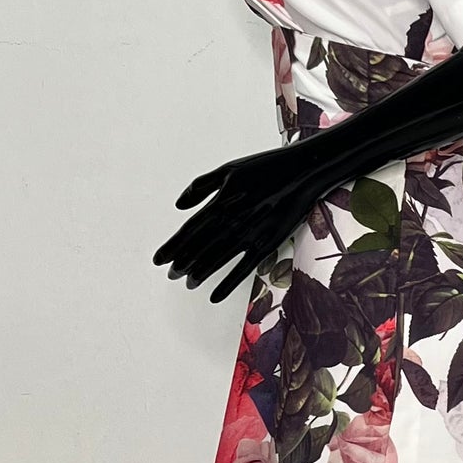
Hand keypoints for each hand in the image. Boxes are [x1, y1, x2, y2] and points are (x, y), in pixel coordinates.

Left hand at [153, 145, 316, 302]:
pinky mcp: (268, 243)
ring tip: (188, 284)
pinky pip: (243, 269)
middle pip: (200, 248)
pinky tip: (215, 295)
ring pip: (218, 260)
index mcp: (221, 201)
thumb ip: (200, 186)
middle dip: (182, 263)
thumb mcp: (228, 169)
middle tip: (170, 275)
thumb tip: (178, 206)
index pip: (188, 230)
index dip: (171, 247)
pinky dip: (228, 283)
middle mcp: (232, 220)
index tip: (158, 260)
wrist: (304, 170)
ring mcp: (250, 234)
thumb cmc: (265, 167)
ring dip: (200, 273)